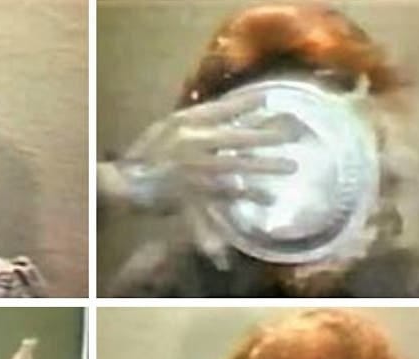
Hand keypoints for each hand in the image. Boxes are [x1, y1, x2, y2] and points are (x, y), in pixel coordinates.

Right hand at [115, 93, 299, 208]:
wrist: (124, 184)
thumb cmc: (146, 155)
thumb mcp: (167, 127)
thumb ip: (194, 121)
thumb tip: (224, 112)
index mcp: (185, 124)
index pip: (221, 109)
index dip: (246, 104)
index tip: (269, 100)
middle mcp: (193, 144)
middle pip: (237, 138)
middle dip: (267, 137)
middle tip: (294, 136)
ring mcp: (195, 170)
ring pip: (237, 166)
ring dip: (265, 167)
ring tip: (291, 167)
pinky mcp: (195, 194)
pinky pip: (225, 196)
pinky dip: (246, 196)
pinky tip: (267, 197)